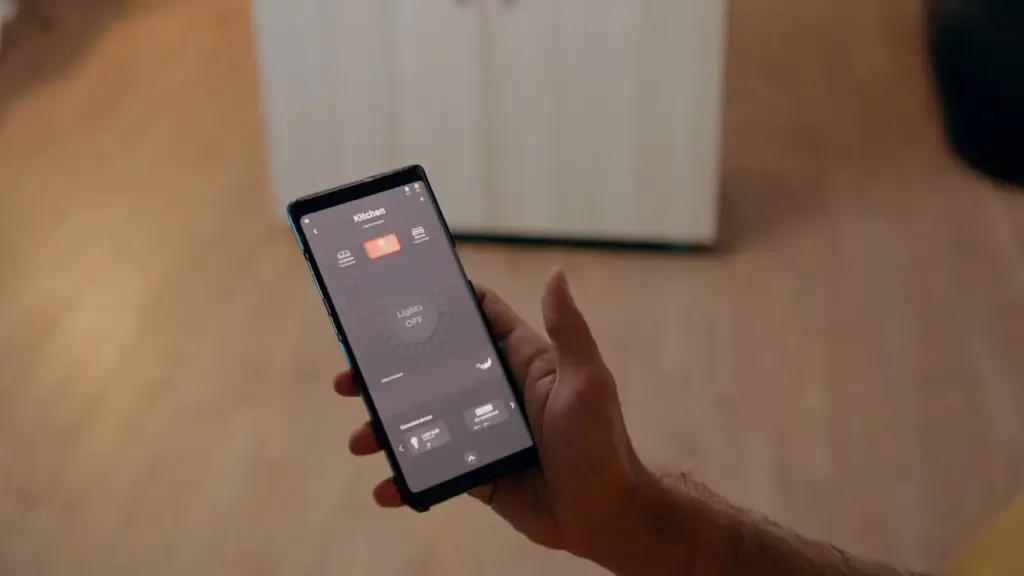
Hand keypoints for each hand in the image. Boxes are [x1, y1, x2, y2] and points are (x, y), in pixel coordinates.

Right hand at [333, 269, 656, 559]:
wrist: (604, 516)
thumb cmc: (602, 442)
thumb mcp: (586, 380)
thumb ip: (567, 329)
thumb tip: (558, 272)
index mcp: (521, 361)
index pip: (478, 320)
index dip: (442, 304)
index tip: (397, 295)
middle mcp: (496, 392)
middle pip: (432, 371)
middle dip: (389, 372)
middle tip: (350, 376)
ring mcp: (481, 432)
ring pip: (422, 421)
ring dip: (385, 427)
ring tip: (360, 439)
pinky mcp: (476, 471)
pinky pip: (432, 469)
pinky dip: (405, 478)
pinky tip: (385, 487)